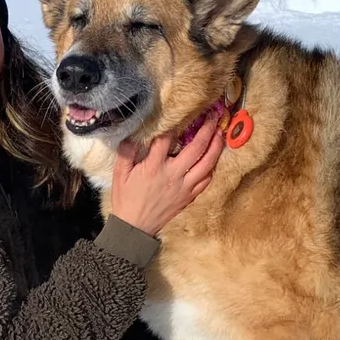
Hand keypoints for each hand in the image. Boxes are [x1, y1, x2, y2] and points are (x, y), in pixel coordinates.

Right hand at [110, 115, 223, 236]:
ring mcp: (184, 186)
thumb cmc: (126, 200)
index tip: (182, 112)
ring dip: (216, 146)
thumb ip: (125, 154)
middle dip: (206, 130)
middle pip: (196, 148)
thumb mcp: (119, 175)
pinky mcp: (189, 196)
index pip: (167, 140)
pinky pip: (206, 180)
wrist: (135, 227)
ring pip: (207, 163)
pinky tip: (214, 158)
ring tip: (220, 132)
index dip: (175, 124)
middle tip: (213, 117)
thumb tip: (132, 135)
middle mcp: (172, 175)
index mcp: (153, 167)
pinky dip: (212, 167)